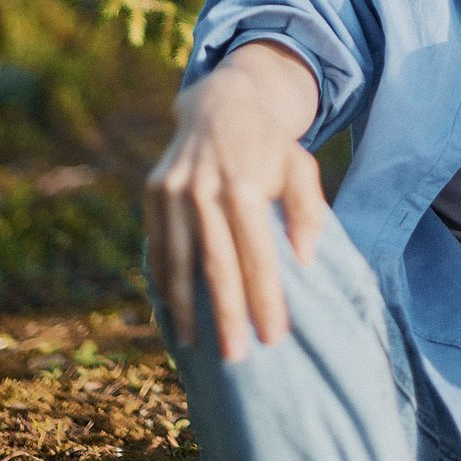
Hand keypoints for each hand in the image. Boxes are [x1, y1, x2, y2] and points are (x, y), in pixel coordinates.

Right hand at [144, 48, 324, 361]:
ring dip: (187, 307)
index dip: (265, 299)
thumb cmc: (269, 146)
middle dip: (226, 314)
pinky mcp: (153, 191)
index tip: (274, 337)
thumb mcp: (300, 166)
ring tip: (197, 344)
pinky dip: (163, 280)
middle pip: (216, 265)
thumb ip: (307, 209)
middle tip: (236, 356)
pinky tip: (172, 309)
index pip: (257, 256)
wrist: (222, 104)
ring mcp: (173, 190)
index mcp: (245, 186)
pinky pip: (157, 245)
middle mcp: (205, 189)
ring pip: (178, 261)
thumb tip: (306, 259)